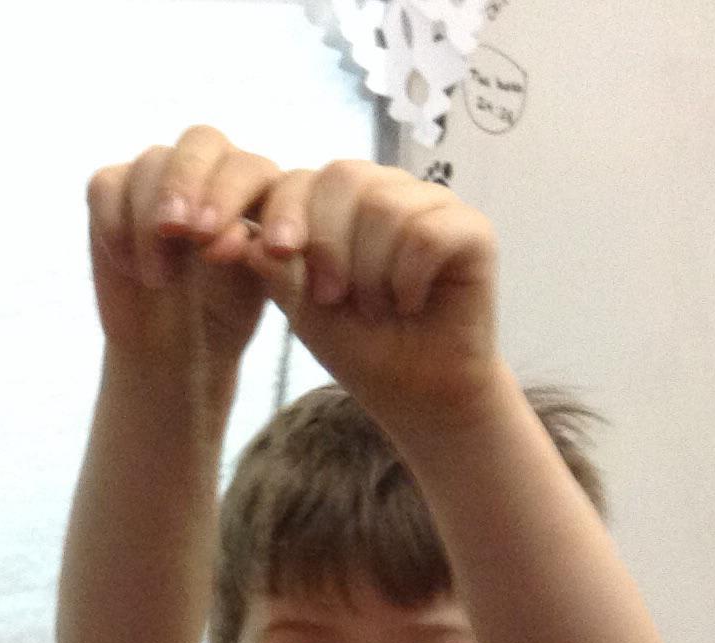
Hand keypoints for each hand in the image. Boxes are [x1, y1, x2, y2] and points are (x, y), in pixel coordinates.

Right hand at [85, 127, 279, 376]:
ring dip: (149, 217)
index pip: (251, 166)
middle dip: (189, 183)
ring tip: (159, 277)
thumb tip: (242, 238)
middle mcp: (210, 169)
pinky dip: (115, 225)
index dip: (235, 196)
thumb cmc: (225, 315)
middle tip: (180, 231)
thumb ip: (273, 264)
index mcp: (258, 185)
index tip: (223, 245)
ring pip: (152, 162)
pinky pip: (107, 185)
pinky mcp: (115, 194)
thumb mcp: (262, 297)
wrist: (170, 346)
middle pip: (201, 141)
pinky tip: (129, 266)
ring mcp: (160, 177)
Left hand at [247, 161, 501, 425]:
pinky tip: (410, 302)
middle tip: (331, 297)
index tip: (276, 251)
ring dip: (369, 271)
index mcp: (339, 203)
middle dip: (326, 242)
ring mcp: (430, 205)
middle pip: (344, 176)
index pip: (304, 178)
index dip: (284, 210)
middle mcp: (385, 192)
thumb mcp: (302, 309)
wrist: (414, 394)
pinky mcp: (472, 229)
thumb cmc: (360, 347)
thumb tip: (243, 236)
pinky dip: (408, 277)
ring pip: (385, 206)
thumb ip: (276, 269)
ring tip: (376, 306)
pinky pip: (427, 232)